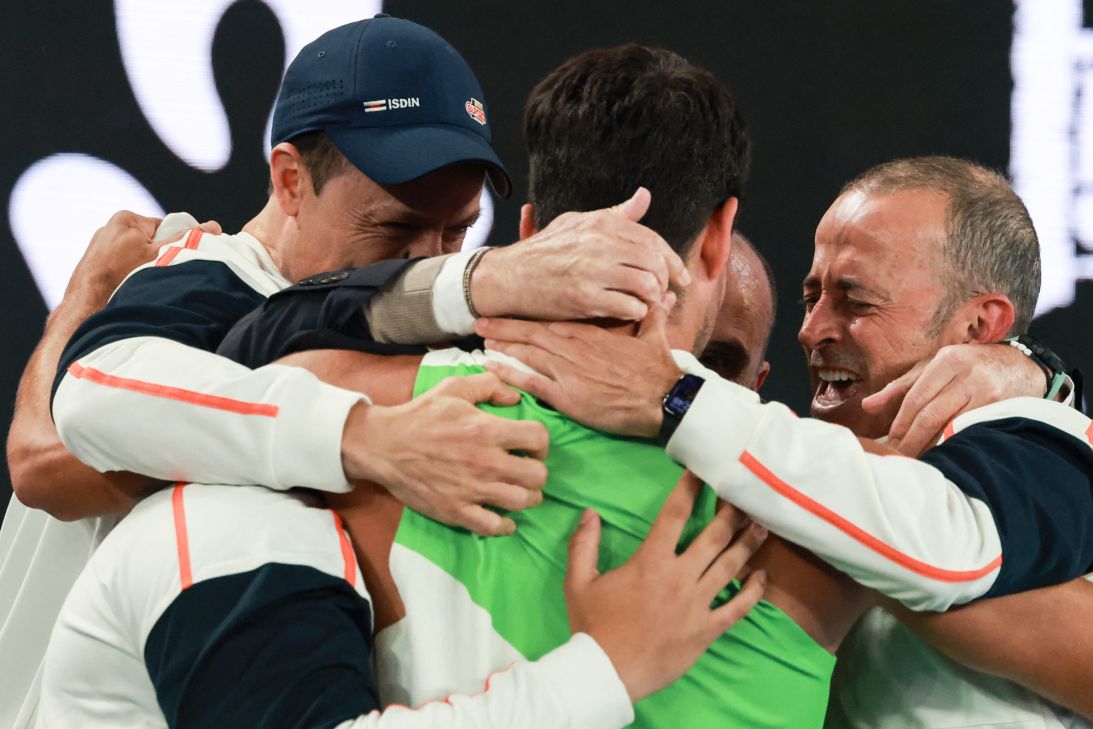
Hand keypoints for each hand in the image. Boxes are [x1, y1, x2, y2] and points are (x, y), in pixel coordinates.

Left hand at [61, 211, 221, 309]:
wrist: (88, 301)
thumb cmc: (122, 275)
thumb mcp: (161, 255)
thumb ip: (187, 239)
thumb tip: (212, 226)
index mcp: (127, 218)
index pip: (164, 227)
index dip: (174, 244)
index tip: (174, 259)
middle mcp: (111, 227)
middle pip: (149, 240)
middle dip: (157, 256)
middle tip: (158, 273)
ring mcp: (99, 244)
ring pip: (134, 254)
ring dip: (142, 266)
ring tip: (140, 281)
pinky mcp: (93, 260)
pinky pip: (119, 263)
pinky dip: (127, 272)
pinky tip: (126, 284)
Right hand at [341, 372, 549, 536]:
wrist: (384, 445)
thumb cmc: (420, 415)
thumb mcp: (453, 388)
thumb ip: (489, 386)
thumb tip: (516, 398)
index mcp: (486, 430)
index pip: (538, 438)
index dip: (541, 443)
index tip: (532, 447)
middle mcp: (484, 462)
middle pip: (538, 476)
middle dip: (537, 472)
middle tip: (526, 470)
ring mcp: (471, 490)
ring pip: (522, 502)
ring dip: (525, 497)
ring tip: (517, 491)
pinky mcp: (456, 511)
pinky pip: (493, 526)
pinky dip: (503, 525)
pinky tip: (501, 516)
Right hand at [470, 187, 689, 321]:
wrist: (508, 277)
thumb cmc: (545, 251)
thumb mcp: (578, 224)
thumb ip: (616, 215)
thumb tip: (644, 196)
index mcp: (601, 223)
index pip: (652, 239)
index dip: (672, 260)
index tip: (680, 276)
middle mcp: (600, 243)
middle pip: (654, 262)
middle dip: (665, 281)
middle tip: (663, 293)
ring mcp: (592, 270)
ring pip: (647, 284)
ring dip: (652, 298)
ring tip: (645, 303)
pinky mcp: (584, 297)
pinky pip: (629, 306)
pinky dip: (636, 312)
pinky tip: (629, 312)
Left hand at [475, 308, 682, 437]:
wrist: (664, 400)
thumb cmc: (658, 370)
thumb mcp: (655, 335)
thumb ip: (651, 315)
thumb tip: (662, 297)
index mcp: (589, 332)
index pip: (549, 319)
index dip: (525, 316)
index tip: (508, 310)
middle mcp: (572, 348)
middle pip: (530, 334)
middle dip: (503, 327)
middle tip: (479, 322)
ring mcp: (567, 372)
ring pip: (526, 353)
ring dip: (502, 345)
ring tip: (481, 340)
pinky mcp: (567, 397)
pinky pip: (531, 383)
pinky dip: (509, 374)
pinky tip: (491, 368)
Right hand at [566, 471, 766, 701]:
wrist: (607, 673)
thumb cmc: (593, 626)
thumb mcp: (578, 582)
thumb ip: (583, 544)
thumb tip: (589, 513)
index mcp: (650, 561)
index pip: (675, 514)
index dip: (691, 489)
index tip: (703, 473)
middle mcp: (679, 577)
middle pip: (714, 536)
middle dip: (732, 512)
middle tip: (744, 496)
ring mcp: (697, 604)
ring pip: (731, 567)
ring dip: (748, 544)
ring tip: (762, 526)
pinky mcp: (707, 630)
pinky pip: (738, 608)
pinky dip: (753, 592)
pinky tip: (762, 576)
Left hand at [863, 342, 1046, 455]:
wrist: (1024, 366)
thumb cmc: (971, 367)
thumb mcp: (936, 367)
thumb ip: (902, 386)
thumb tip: (868, 406)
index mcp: (946, 360)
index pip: (915, 398)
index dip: (900, 424)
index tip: (889, 443)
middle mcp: (965, 373)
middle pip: (930, 413)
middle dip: (911, 439)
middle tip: (899, 458)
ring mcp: (986, 390)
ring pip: (950, 424)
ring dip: (931, 446)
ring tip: (917, 460)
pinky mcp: (1002, 407)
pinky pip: (971, 430)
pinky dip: (954, 444)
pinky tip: (945, 456)